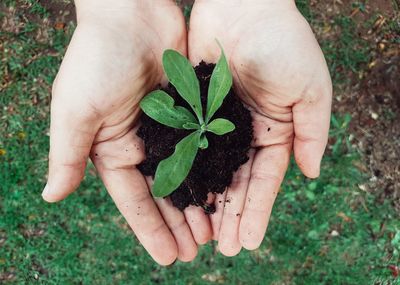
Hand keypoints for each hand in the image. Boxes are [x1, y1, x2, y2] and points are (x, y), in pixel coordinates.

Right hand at [42, 0, 198, 264]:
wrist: (132, 14)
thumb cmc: (97, 60)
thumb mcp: (75, 110)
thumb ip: (68, 155)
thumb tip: (52, 197)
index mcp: (113, 150)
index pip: (134, 200)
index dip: (150, 230)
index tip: (167, 257)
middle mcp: (141, 145)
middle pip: (163, 195)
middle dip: (178, 224)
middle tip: (196, 252)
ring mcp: (168, 130)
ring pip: (187, 177)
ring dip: (199, 204)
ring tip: (214, 232)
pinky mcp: (190, 114)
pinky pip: (204, 148)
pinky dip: (214, 171)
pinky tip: (227, 191)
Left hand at [189, 0, 331, 254]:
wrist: (243, 6)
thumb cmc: (283, 42)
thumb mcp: (311, 89)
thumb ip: (312, 132)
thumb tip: (312, 173)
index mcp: (274, 131)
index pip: (264, 180)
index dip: (256, 211)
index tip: (247, 241)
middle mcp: (244, 132)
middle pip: (235, 182)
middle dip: (230, 215)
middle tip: (222, 249)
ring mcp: (216, 122)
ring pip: (209, 171)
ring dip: (205, 202)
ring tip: (200, 234)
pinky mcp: (192, 109)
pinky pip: (186, 145)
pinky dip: (183, 171)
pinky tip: (177, 196)